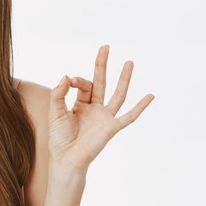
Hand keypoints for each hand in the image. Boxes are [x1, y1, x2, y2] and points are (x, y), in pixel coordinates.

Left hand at [48, 45, 154, 174]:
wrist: (67, 159)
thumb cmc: (59, 138)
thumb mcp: (55, 112)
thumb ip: (58, 94)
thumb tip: (66, 75)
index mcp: (80, 104)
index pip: (83, 84)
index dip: (77, 80)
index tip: (70, 81)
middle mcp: (94, 109)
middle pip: (101, 82)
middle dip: (102, 65)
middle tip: (105, 46)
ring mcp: (105, 117)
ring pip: (118, 94)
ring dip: (123, 79)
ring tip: (129, 62)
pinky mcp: (112, 127)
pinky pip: (129, 116)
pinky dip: (140, 106)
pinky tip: (151, 96)